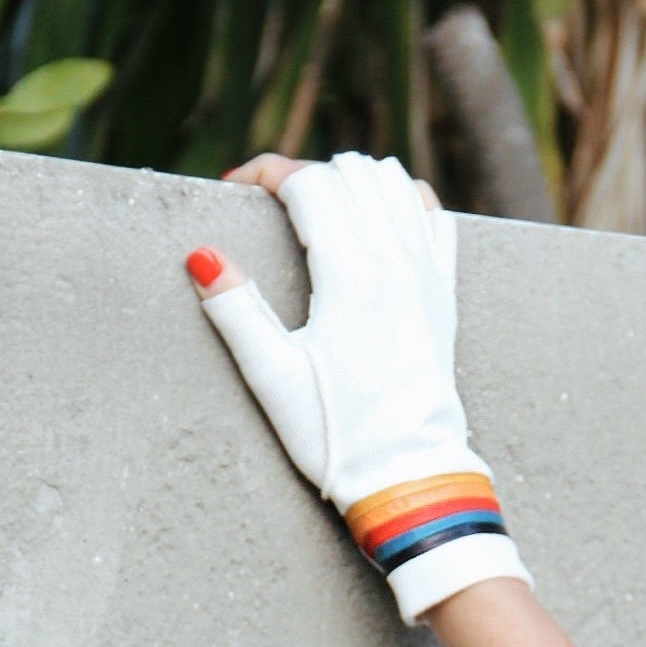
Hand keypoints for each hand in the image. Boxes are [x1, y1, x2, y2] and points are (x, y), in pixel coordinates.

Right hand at [185, 151, 532, 624]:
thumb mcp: (273, 378)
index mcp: (352, 277)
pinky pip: (432, 215)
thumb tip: (201, 256)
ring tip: (321, 209)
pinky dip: (403, 199)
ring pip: (395, 182)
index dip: (267, 173)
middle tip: (276, 207)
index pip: (310, 183)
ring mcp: (427, 275)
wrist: (408, 474)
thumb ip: (236, 311)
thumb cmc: (338, 435)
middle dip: (307, 175)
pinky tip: (379, 218)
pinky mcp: (443, 295)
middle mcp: (397, 264)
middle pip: (351, 172)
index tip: (239, 189)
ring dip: (354, 180)